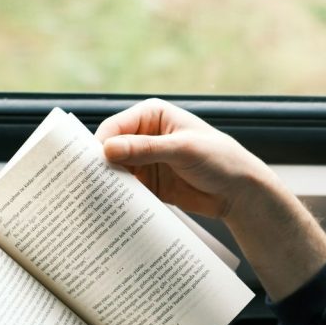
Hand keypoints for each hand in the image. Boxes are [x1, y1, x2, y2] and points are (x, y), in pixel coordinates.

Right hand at [96, 98, 278, 223]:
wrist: (240, 192)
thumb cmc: (220, 159)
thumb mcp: (184, 150)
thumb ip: (146, 149)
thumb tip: (108, 149)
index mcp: (152, 115)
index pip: (115, 127)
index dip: (100, 145)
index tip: (90, 166)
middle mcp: (144, 136)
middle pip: (110, 150)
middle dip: (99, 166)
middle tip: (85, 185)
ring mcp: (145, 161)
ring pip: (115, 171)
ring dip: (107, 184)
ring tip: (95, 200)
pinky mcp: (149, 184)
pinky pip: (126, 190)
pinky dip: (118, 198)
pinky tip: (111, 209)